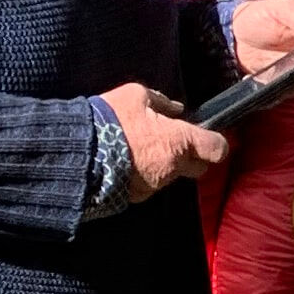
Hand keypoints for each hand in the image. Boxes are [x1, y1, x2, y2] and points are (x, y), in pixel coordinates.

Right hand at [98, 81, 226, 199]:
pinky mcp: (137, 196)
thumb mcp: (135, 96)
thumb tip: (176, 108)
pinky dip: (144, 175)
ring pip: (171, 176)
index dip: (215, 143)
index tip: (208, 137)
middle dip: (192, 157)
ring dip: (164, 166)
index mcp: (180, 141)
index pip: (217, 149)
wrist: (77, 152)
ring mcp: (155, 185)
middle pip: (198, 168)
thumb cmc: (109, 120)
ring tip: (141, 150)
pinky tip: (128, 163)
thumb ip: (161, 101)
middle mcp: (172, 167)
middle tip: (173, 143)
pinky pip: (149, 185)